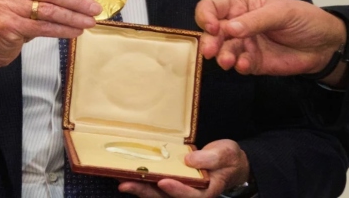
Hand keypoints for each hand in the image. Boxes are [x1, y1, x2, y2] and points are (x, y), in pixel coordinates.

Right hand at [0, 0, 100, 92]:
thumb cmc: (4, 24)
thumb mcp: (20, 2)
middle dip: (77, 1)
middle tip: (93, 9)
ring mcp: (6, 6)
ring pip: (50, 10)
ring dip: (73, 17)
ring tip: (88, 22)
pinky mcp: (7, 25)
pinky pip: (43, 27)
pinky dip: (62, 30)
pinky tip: (73, 32)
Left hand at [117, 139, 248, 197]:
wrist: (227, 163)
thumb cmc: (227, 159)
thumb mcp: (225, 154)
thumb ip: (209, 158)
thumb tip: (189, 160)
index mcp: (206, 191)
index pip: (190, 194)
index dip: (177, 189)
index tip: (164, 181)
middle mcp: (190, 194)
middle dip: (146, 191)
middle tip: (127, 184)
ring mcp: (179, 190)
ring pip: (157, 194)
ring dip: (139, 189)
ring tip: (121, 181)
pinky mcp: (171, 184)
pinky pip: (154, 187)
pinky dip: (141, 182)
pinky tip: (127, 176)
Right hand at [195, 0, 345, 80]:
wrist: (325, 45)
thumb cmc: (304, 19)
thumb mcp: (281, 12)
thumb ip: (255, 20)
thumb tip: (228, 28)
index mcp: (242, 5)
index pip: (213, 6)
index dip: (206, 15)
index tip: (212, 27)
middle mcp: (238, 24)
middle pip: (212, 31)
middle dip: (209, 40)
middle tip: (211, 50)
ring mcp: (245, 44)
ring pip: (223, 50)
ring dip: (222, 56)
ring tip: (227, 62)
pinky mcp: (253, 62)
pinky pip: (239, 65)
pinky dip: (239, 66)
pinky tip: (245, 65)